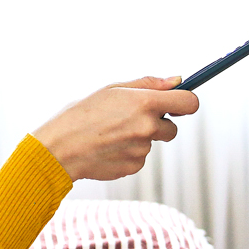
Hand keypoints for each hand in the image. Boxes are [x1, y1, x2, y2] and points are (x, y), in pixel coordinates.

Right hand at [32, 76, 198, 180]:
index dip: (186, 102)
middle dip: (159, 124)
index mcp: (144, 103)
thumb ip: (148, 84)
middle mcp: (148, 127)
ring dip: (139, 138)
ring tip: (110, 134)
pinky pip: (139, 157)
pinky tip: (108, 147)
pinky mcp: (134, 167)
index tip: (179, 104)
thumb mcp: (111, 90)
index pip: (189, 103)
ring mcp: (142, 149)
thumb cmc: (81, 114)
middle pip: (173, 128)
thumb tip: (176, 81)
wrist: (59, 148)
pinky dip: (128, 153)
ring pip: (152, 143)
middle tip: (131, 119)